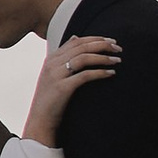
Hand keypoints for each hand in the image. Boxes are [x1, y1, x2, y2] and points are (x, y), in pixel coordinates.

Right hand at [23, 30, 118, 145]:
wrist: (40, 120)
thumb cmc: (50, 99)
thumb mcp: (54, 73)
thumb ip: (63, 56)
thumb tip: (75, 37)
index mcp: (51, 59)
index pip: (76, 41)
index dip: (95, 39)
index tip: (110, 41)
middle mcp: (52, 64)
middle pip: (81, 47)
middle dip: (102, 45)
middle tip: (118, 48)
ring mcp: (56, 75)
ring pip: (83, 58)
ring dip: (103, 57)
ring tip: (117, 60)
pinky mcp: (62, 88)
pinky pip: (84, 75)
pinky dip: (99, 72)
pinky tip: (111, 73)